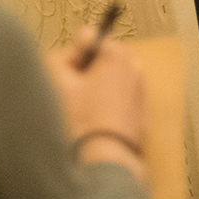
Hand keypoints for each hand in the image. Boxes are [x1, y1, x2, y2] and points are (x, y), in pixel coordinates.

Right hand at [46, 27, 146, 183]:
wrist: (106, 158)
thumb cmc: (82, 120)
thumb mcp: (58, 83)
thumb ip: (57, 58)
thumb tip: (66, 55)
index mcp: (117, 55)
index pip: (89, 40)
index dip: (73, 57)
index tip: (67, 76)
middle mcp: (135, 68)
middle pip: (102, 60)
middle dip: (86, 72)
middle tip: (73, 95)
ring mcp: (141, 91)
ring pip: (110, 80)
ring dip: (96, 89)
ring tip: (84, 112)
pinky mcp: (141, 113)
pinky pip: (119, 99)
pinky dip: (107, 105)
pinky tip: (95, 122)